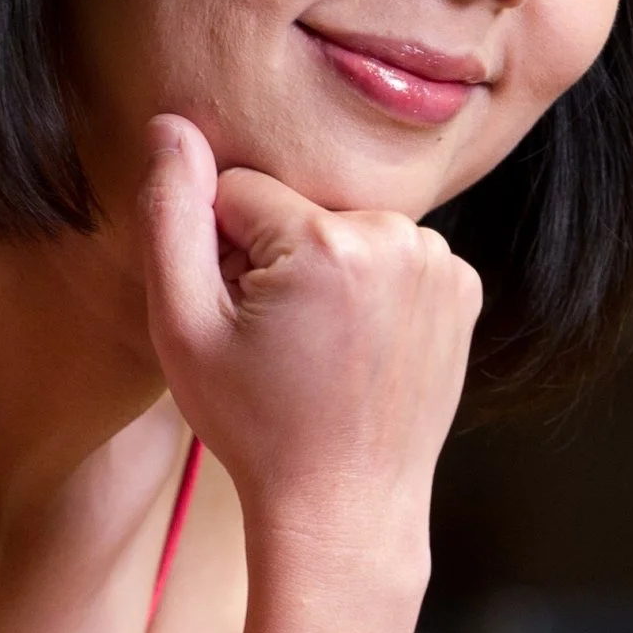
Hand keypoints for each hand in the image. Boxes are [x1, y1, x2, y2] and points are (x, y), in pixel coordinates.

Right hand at [141, 116, 480, 558]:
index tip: (237, 319)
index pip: (238, 192)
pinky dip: (368, 288)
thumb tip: (170, 124)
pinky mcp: (463, 286)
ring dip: (322, 270)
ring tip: (316, 349)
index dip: (220, 254)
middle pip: (298, 206)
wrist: (344, 507)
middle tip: (276, 341)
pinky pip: (389, 254)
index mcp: (327, 241)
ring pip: (344, 227)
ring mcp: (441, 262)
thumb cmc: (254, 427)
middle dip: (275, 256)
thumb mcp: (182, 328)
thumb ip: (170, 216)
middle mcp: (398, 236)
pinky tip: (356, 348)